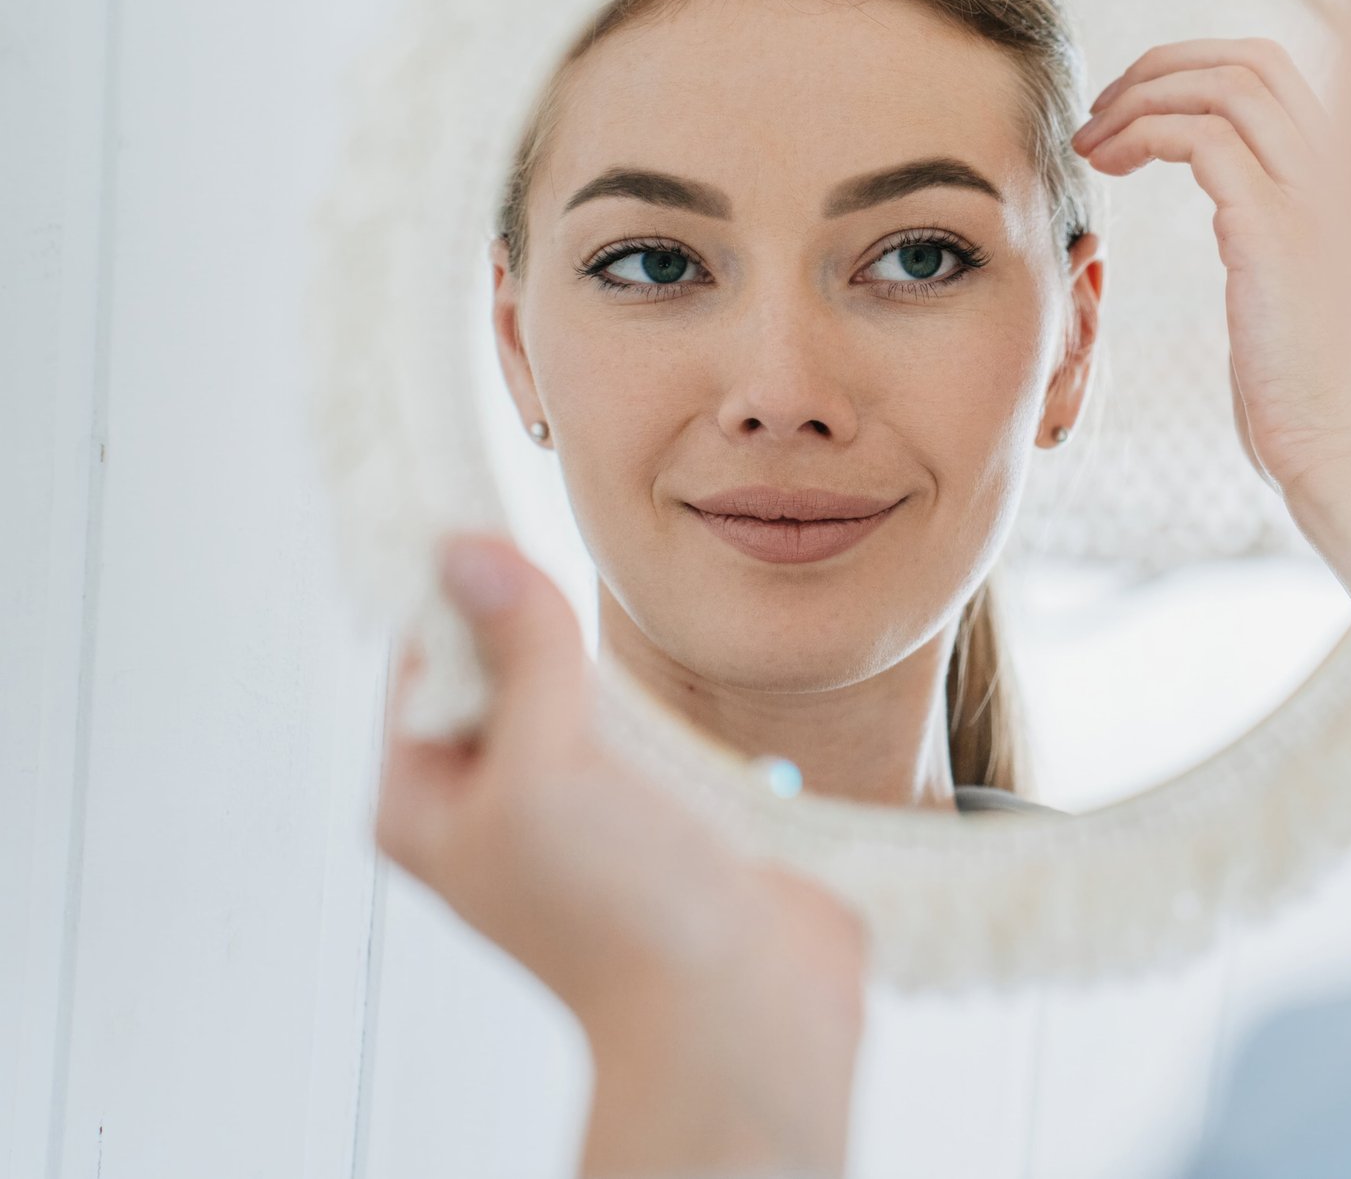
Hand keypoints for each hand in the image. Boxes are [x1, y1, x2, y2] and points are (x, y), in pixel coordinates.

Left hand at [377, 536, 863, 1177]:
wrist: (744, 1012)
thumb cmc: (623, 916)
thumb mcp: (547, 766)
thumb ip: (518, 653)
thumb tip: (466, 550)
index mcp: (428, 801)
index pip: (422, 656)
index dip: (461, 589)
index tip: (500, 521)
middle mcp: (493, 805)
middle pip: (502, 664)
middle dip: (543, 623)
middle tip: (574, 602)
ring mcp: (575, 813)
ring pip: (580, 691)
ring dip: (612, 670)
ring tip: (632, 685)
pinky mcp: (654, 817)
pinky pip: (647, 730)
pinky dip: (668, 710)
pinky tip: (685, 721)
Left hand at [1074, 38, 1350, 589]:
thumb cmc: (1321, 420)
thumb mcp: (1297, 315)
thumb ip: (1276, 261)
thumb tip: (1238, 249)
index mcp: (1348, 190)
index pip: (1277, 80)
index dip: (1197, 74)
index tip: (1132, 115)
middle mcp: (1342, 180)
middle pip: (1253, 61)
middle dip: (1164, 66)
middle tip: (1101, 112)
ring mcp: (1317, 202)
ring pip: (1229, 84)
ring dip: (1143, 95)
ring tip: (1092, 141)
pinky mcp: (1279, 236)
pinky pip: (1206, 139)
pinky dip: (1145, 131)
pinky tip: (1110, 167)